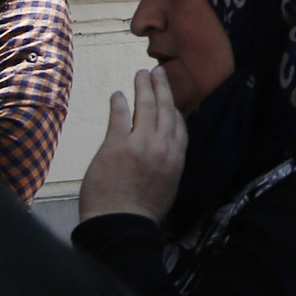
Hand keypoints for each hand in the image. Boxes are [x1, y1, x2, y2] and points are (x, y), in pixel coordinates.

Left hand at [77, 67, 190, 225]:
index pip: (179, 124)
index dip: (175, 107)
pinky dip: (120, 103)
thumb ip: (167, 164)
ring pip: (146, 107)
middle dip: (162, 88)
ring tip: (141, 74)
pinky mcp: (117, 145)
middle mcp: (162, 146)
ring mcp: (140, 143)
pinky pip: (120, 117)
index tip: (171, 96)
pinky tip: (118, 95)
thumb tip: (163, 151)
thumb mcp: (167, 185)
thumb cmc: (143, 211)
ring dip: (143, 88)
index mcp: (176, 158)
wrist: (122, 224)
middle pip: (165, 109)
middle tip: (157, 72)